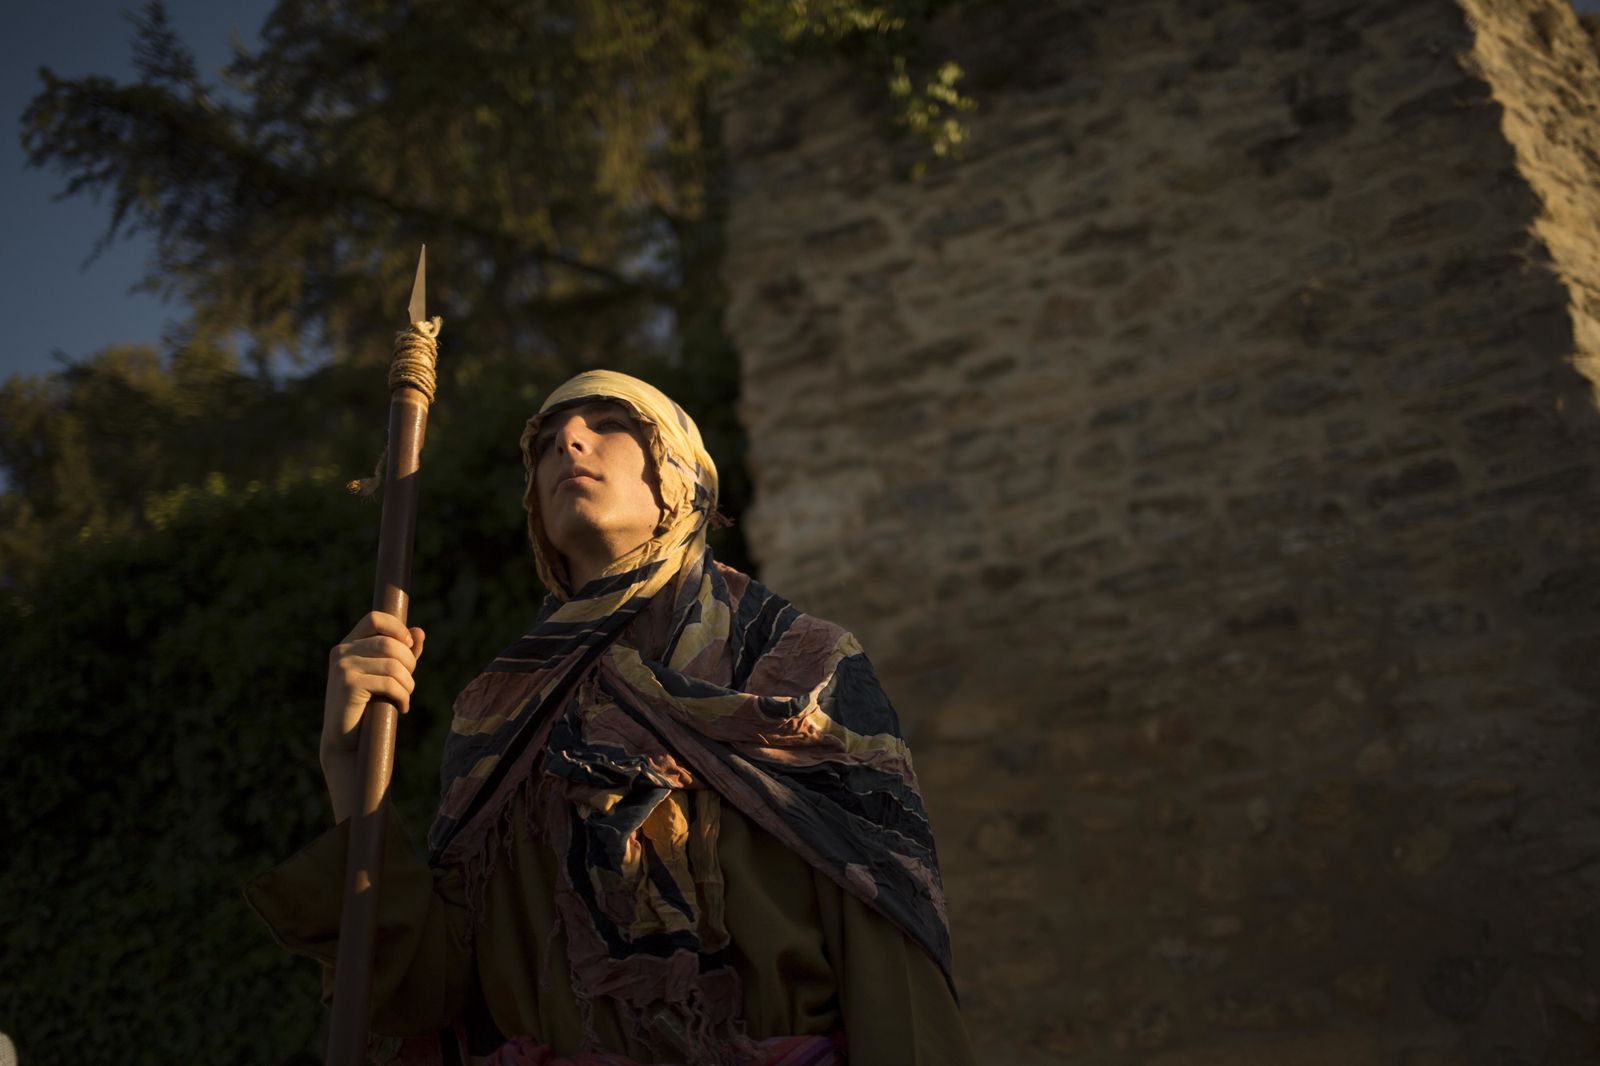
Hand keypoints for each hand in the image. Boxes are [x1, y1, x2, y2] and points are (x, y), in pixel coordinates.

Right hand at [320, 611, 424, 820]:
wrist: (346, 742)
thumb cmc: (368, 707)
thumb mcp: (386, 676)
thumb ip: (402, 654)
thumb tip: (419, 631)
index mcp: (348, 645)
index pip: (375, 618)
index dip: (398, 628)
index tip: (410, 647)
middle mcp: (342, 652)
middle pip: (390, 642)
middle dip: (409, 663)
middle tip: (409, 684)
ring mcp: (342, 668)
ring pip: (392, 663)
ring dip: (408, 683)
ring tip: (405, 697)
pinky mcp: (348, 685)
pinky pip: (389, 683)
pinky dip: (402, 697)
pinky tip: (402, 708)